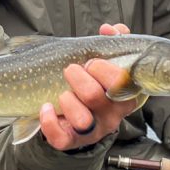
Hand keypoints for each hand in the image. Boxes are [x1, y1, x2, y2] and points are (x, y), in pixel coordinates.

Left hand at [40, 22, 133, 150]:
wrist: (78, 112)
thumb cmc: (93, 81)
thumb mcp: (104, 62)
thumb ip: (111, 42)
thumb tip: (112, 29)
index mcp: (124, 94)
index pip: (122, 82)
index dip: (103, 68)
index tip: (91, 61)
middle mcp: (112, 114)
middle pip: (96, 96)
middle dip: (79, 78)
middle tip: (71, 70)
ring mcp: (93, 130)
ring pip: (82, 120)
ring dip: (67, 101)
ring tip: (62, 93)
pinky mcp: (73, 140)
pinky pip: (61, 138)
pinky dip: (49, 122)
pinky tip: (45, 107)